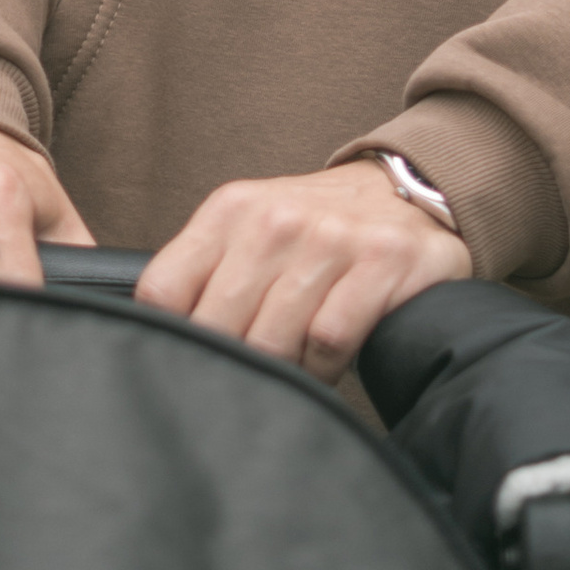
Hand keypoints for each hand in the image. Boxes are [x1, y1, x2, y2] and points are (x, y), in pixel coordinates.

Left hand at [136, 161, 470, 382]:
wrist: (410, 190)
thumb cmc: (317, 227)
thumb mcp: (251, 229)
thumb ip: (206, 274)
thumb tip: (159, 341)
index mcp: (230, 211)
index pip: (162, 291)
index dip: (167, 339)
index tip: (185, 361)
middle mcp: (275, 221)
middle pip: (216, 328)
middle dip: (227, 365)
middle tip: (243, 379)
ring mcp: (329, 240)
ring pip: (271, 342)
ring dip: (279, 371)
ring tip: (289, 371)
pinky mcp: (381, 263)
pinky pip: (327, 342)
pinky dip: (323, 367)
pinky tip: (326, 360)